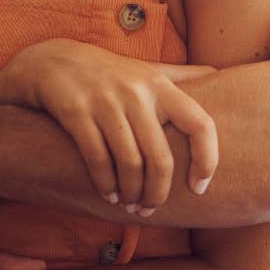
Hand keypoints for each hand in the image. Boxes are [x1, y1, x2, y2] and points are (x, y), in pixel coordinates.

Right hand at [0, 39, 218, 212]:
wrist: (51, 61)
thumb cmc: (107, 73)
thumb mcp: (145, 69)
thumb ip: (181, 75)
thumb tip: (218, 74)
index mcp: (160, 85)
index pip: (200, 124)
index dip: (207, 160)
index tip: (199, 187)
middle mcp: (137, 92)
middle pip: (161, 158)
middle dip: (158, 192)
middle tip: (151, 208)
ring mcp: (106, 101)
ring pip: (129, 163)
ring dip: (130, 193)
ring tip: (128, 205)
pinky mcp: (76, 111)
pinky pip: (97, 158)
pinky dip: (105, 184)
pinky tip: (107, 194)